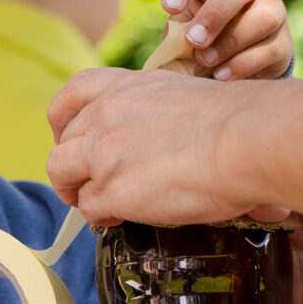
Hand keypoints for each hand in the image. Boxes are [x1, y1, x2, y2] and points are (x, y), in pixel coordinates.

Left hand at [47, 66, 278, 226]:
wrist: (242, 141)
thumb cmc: (235, 121)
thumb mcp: (187, 97)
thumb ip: (170, 115)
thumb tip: (193, 139)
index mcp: (126, 86)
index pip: (73, 93)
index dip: (63, 119)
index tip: (68, 134)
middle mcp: (106, 114)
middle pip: (64, 139)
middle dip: (71, 162)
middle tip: (87, 179)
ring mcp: (103, 153)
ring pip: (60, 172)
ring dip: (74, 190)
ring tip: (95, 203)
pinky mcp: (110, 190)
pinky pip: (88, 207)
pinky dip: (101, 215)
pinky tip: (121, 217)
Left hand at [157, 0, 293, 81]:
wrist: (237, 61)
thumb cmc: (201, 39)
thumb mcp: (182, 34)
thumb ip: (176, 40)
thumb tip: (168, 61)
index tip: (168, 7)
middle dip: (215, 14)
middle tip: (194, 40)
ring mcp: (270, 7)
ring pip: (264, 16)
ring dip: (232, 41)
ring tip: (207, 61)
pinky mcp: (284, 39)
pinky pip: (271, 48)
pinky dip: (244, 64)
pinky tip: (222, 75)